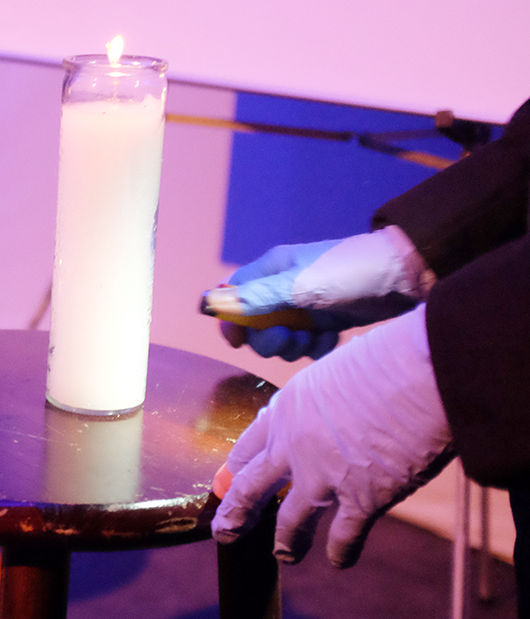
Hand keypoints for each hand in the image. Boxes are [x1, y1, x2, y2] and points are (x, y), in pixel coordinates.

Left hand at [211, 305, 452, 567]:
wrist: (424, 374)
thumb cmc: (390, 358)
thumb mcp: (336, 369)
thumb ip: (323, 399)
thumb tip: (329, 408)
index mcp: (287, 409)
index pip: (248, 445)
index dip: (234, 469)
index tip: (224, 484)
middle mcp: (295, 447)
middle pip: (252, 488)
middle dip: (236, 513)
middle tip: (225, 532)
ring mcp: (323, 477)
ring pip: (290, 521)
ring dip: (286, 542)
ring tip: (283, 556)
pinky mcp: (361, 500)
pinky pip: (343, 536)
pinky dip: (340, 551)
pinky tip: (339, 560)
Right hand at [212, 227, 430, 360]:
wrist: (408, 276)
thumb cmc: (351, 272)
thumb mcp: (301, 286)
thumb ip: (256, 298)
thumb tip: (210, 303)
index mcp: (271, 270)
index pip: (233, 296)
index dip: (230, 320)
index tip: (239, 341)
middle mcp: (283, 288)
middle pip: (255, 325)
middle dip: (269, 339)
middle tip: (291, 338)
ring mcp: (306, 306)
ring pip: (281, 339)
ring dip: (296, 346)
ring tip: (320, 337)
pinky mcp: (327, 321)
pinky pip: (308, 345)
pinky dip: (317, 348)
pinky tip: (333, 340)